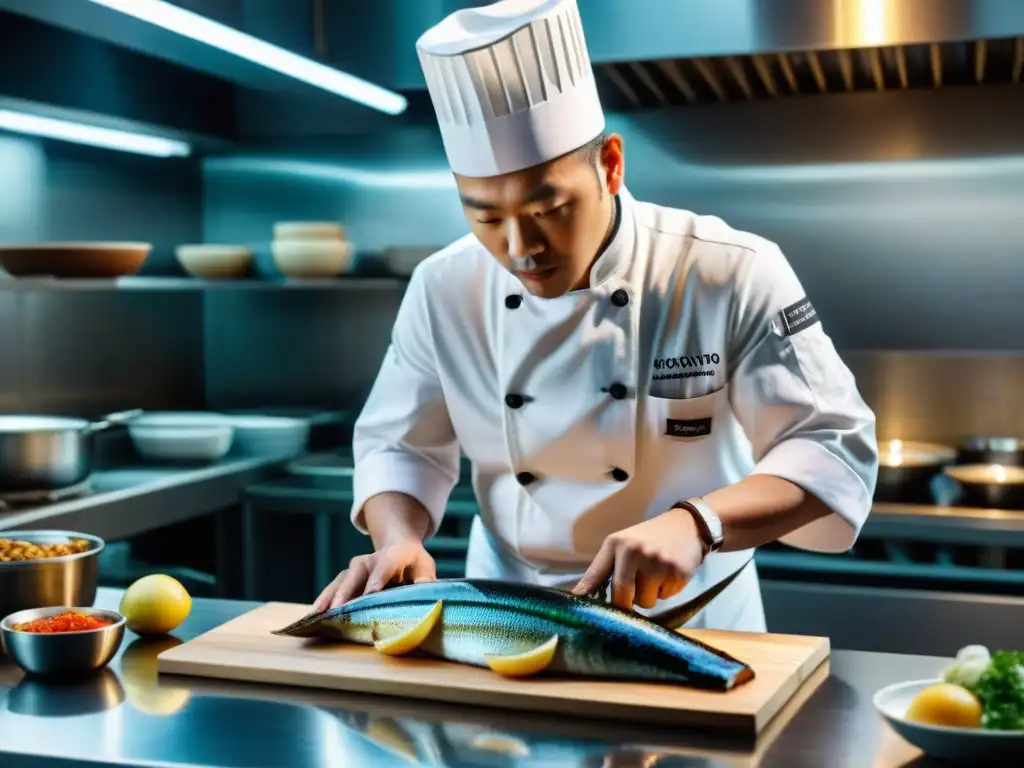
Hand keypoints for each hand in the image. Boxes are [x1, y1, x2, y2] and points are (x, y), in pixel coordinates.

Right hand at [313, 539, 435, 611]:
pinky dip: (323, 602)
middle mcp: (370, 559)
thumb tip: (430, 602)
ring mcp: (355, 568)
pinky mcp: (346, 578)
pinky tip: (313, 616)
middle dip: (347, 592)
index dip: (378, 579)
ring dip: (329, 598)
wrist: (398, 545)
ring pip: (340, 581)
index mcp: (394, 555)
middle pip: (357, 574)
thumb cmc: (414, 562)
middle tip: (338, 610)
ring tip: (317, 614)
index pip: (385, 566)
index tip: (371, 593)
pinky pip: (332, 589)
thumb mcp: (425, 569)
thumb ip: (425, 583)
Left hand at [572, 507, 705, 610]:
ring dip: (649, 596)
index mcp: (616, 544)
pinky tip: (669, 574)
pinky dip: (666, 591)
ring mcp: (657, 563)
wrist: (688, 525)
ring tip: (656, 575)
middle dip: (625, 602)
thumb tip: (584, 594)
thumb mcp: (625, 544)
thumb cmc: (650, 538)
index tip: (576, 605)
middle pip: (621, 597)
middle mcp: (634, 552)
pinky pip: (665, 598)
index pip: (596, 574)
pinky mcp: (677, 573)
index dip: (585, 593)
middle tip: (634, 591)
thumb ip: (607, 567)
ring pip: (645, 602)